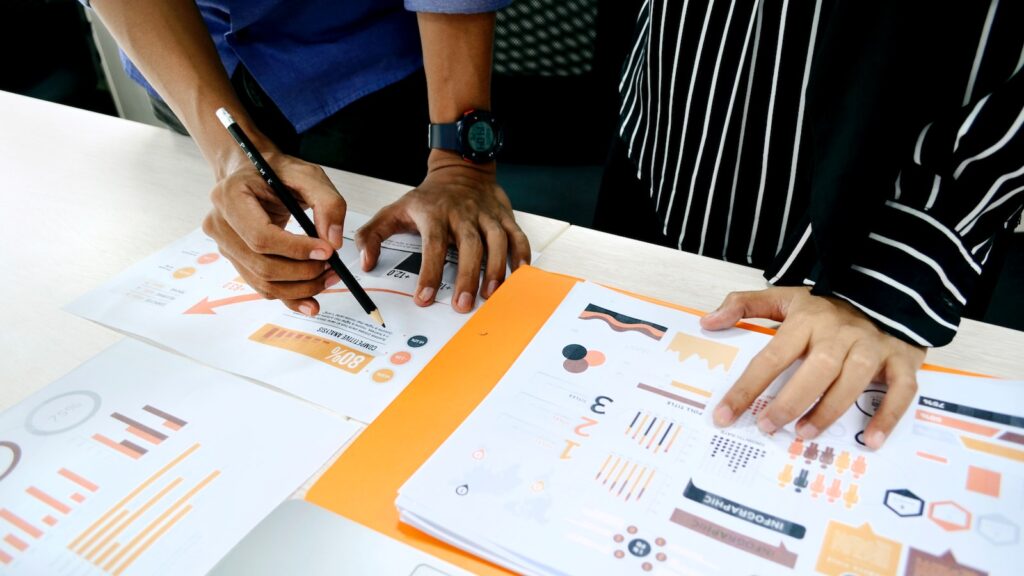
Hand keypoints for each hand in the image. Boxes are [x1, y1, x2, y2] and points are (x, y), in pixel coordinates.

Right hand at [202, 151, 346, 315]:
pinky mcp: (237, 260)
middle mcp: (220, 224)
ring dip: (300, 288)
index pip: (261, 236)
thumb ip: (328, 203)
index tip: (326, 251)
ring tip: (328, 277)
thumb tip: (332, 242)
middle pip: (262, 265)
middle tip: (333, 266)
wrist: (254, 174)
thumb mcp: (308, 175)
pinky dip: (289, 296)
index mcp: (230, 196)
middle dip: (303, 272)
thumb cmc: (278, 172)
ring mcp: (225, 246)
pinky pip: (262, 287)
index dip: (296, 249)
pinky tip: (311, 300)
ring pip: (263, 282)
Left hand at [356, 153, 530, 312]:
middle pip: (468, 245)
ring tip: (491, 294)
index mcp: (434, 213)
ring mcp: (485, 214)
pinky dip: (521, 254)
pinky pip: (517, 235)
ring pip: (496, 240)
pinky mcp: (504, 216)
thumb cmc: (427, 198)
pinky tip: (519, 274)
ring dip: (495, 268)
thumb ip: (372, 235)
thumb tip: (365, 263)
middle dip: (467, 276)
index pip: (432, 244)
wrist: (459, 169)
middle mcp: (462, 213)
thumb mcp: (394, 210)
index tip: (425, 298)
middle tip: (463, 305)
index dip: (429, 272)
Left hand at [703, 287, 925, 449]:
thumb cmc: (828, 305)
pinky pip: (901, 390)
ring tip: (804, 434)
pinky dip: (889, 416)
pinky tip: (871, 440)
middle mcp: (840, 333)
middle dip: (790, 402)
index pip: (771, 357)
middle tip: (768, 427)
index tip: (724, 415)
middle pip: (816, 369)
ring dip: (830, 410)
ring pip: (854, 380)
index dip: (746, 388)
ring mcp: (873, 346)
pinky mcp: (903, 358)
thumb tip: (707, 322)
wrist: (887, 288)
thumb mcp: (785, 297)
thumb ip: (744, 306)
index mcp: (808, 320)